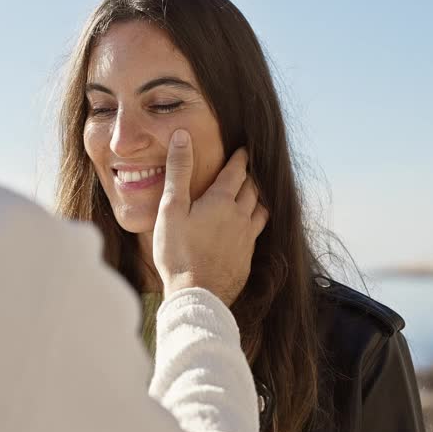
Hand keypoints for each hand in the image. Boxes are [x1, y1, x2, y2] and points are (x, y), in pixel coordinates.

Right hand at [153, 130, 269, 305]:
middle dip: (251, 175)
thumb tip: (183, 136)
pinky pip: (257, 232)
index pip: (237, 171)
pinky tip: (249, 226)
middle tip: (249, 167)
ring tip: (255, 192)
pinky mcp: (247, 257)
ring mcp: (246, 238)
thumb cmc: (178, 252)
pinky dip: (255, 220)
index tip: (244, 149)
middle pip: (252, 188)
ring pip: (261, 209)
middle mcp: (240, 216)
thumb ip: (178, 171)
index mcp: (222, 200)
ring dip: (258, 197)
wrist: (197, 295)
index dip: (240, 158)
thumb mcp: (171, 208)